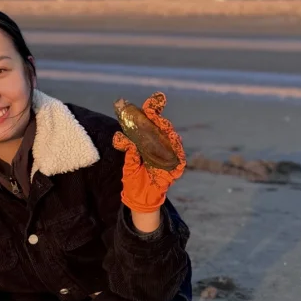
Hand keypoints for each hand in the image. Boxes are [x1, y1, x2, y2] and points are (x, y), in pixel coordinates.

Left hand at [113, 92, 185, 210]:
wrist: (140, 199)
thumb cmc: (134, 180)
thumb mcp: (129, 165)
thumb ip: (128, 152)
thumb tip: (122, 138)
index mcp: (148, 143)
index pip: (150, 124)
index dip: (151, 111)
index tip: (150, 101)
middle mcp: (160, 146)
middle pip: (161, 127)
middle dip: (157, 117)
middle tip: (152, 108)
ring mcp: (169, 155)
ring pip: (171, 137)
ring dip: (166, 129)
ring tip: (160, 121)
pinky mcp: (177, 166)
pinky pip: (179, 153)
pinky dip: (176, 146)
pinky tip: (173, 137)